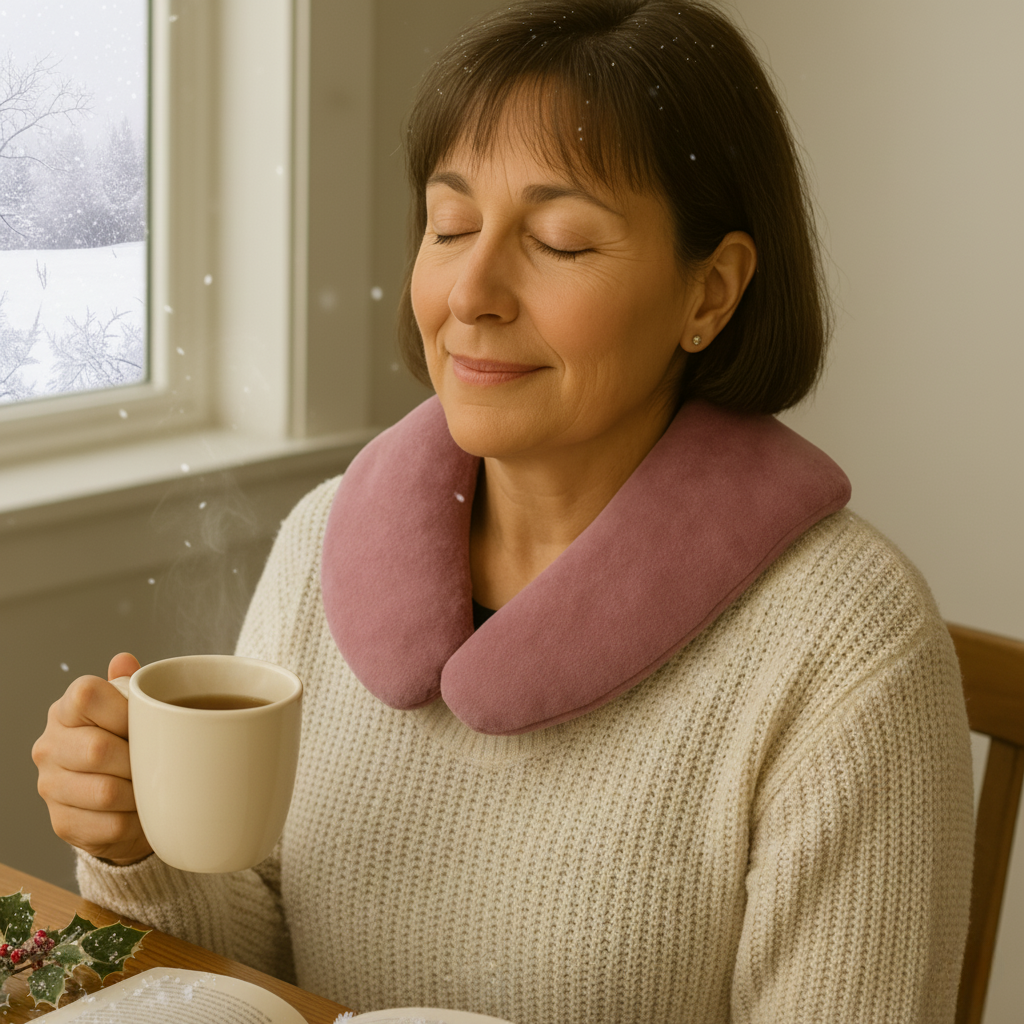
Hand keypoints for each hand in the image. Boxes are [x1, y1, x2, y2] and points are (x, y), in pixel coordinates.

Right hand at [32, 653, 153, 865]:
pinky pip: (109, 824)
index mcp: (67, 709)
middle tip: (158, 761)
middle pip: (97, 749)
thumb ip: (131, 685)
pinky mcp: (63, 823)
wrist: (121, 800)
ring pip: (104, 791)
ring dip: (139, 792)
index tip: (148, 722)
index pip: (87, 695)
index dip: (125, 710)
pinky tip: (143, 810)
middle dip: (137, 758)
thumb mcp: (135, 710)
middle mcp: (50, 745)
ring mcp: (50, 786)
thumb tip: (123, 660)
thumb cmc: (130, 744)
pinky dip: (136, 820)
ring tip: (152, 786)